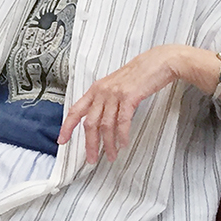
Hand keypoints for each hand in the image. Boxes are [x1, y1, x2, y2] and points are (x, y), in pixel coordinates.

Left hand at [58, 44, 196, 163]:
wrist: (158, 62)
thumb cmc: (139, 74)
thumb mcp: (115, 85)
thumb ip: (105, 99)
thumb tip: (99, 119)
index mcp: (95, 89)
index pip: (75, 111)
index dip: (67, 127)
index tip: (62, 141)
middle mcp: (101, 92)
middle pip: (90, 123)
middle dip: (90, 144)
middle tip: (92, 159)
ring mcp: (114, 94)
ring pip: (105, 125)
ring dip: (108, 144)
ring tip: (111, 156)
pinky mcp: (129, 97)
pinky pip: (122, 121)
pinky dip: (122, 135)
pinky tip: (123, 144)